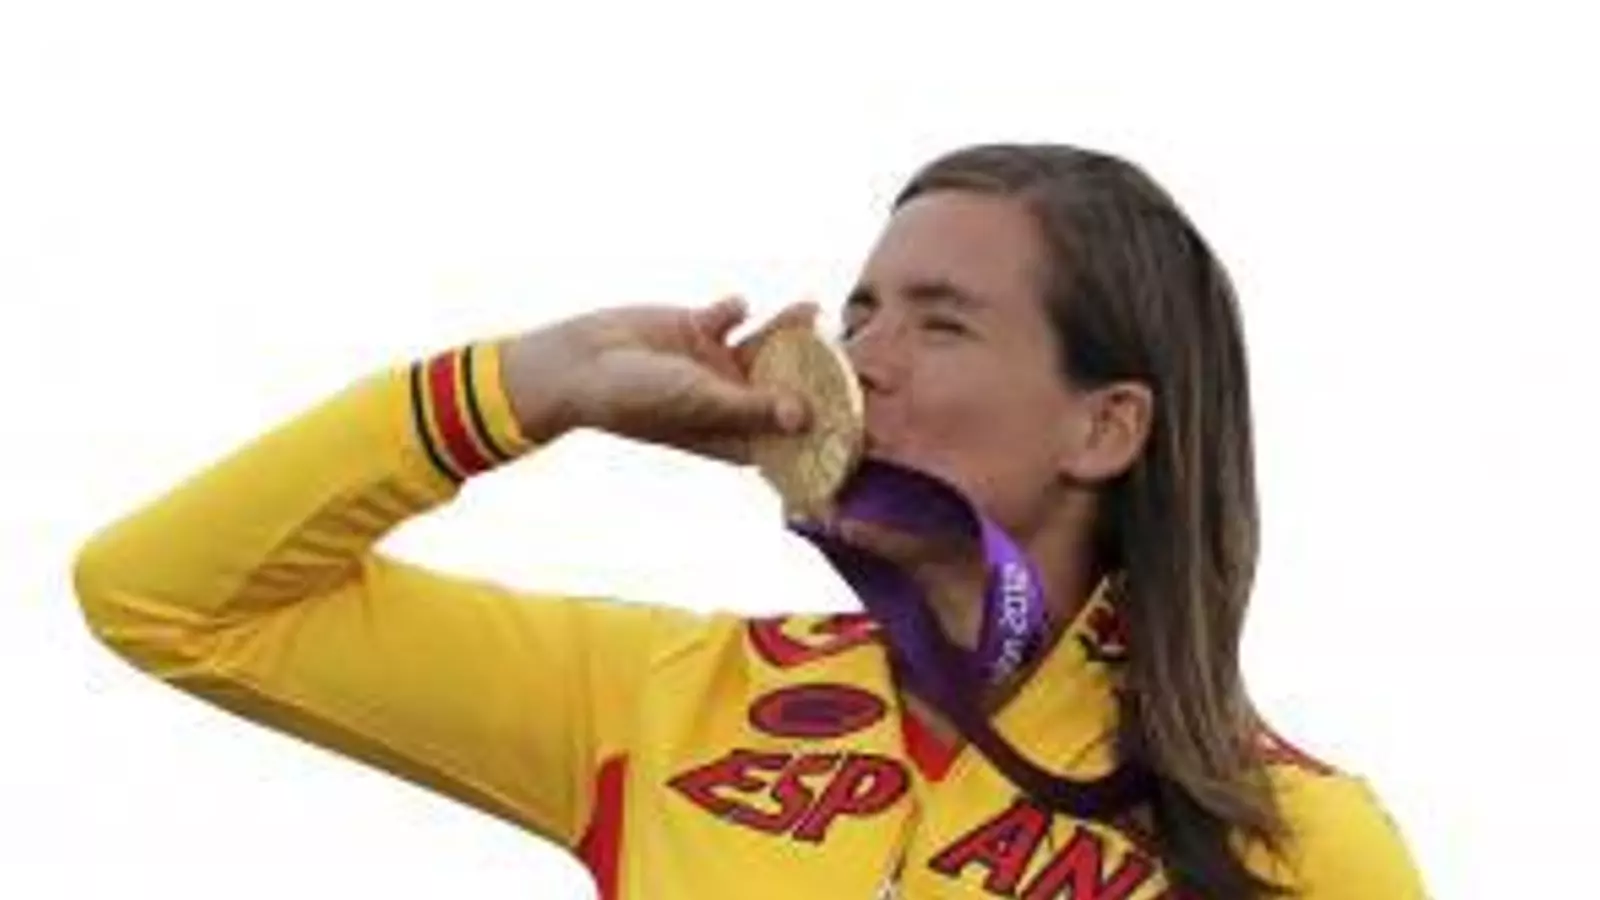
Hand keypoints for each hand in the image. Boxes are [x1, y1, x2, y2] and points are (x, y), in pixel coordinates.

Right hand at [503, 296, 820, 463]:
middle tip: (849, 350)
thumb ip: (753, 406)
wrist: (580, 363)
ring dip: (788, 329)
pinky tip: (733, 307)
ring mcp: (715, 366)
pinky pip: (731, 316)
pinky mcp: (698, 331)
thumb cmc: (636, 397)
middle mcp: (729, 401)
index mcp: (732, 434)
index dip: (822, 432)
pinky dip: (736, 309)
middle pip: (786, 387)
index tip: (860, 420)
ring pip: (766, 347)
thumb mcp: (700, 401)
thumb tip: (806, 417)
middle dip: (816, 372)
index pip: (788, 438)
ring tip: (811, 308)